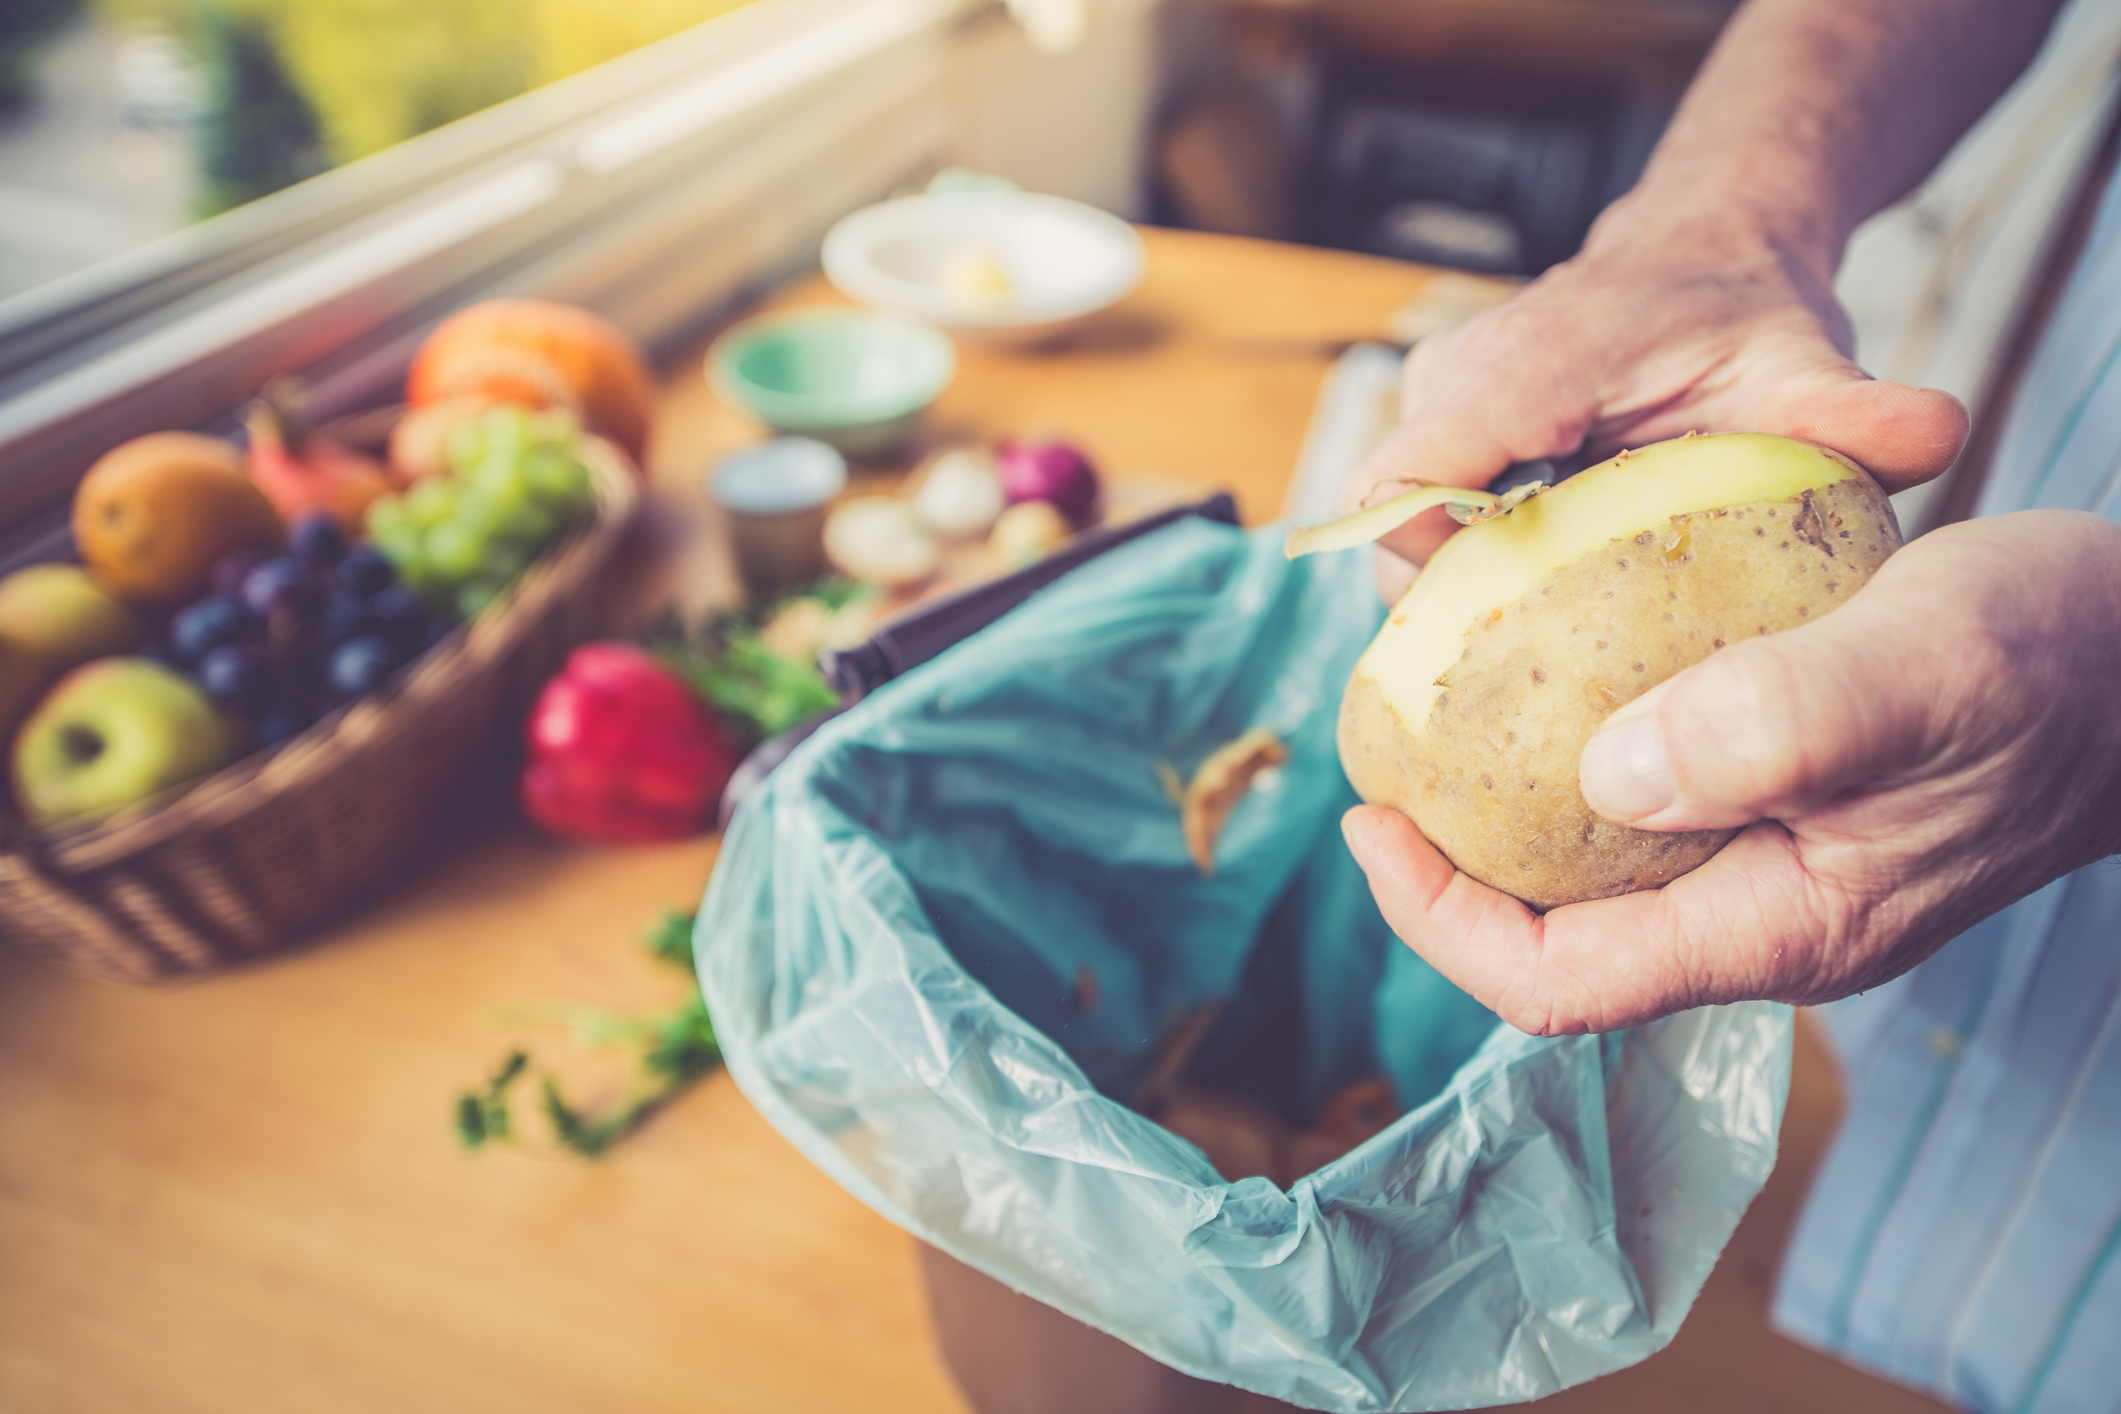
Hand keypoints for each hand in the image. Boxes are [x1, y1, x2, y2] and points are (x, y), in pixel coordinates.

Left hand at [1341, 512, 2120, 1033]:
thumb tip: (1607, 774)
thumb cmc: (2064, 662)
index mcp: (1779, 929)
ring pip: (1595, 866)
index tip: (1373, 823)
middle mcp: (1759, 914)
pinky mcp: (1781, 803)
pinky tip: (1547, 664)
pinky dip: (1576, 745)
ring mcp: (1771, 864)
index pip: (1563, 984)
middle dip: (1454, 863)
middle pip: (1558, 932)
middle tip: (1386, 758)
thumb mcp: (1922, 667)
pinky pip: (1647, 799)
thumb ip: (1776, 723)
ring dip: (1505, 801)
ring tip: (1437, 707)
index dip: (1443, 922)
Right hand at [1348, 201, 1969, 587]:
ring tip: (1554, 639)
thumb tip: (1934, 434)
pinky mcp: (1438, 426)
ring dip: (1470, 593)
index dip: (1425, 580)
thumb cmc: (1740, 314)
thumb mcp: (1806, 366)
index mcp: (1518, 371)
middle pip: (1394, 533)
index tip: (1506, 635)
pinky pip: (1421, 518)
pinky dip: (1473, 570)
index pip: (1400, 486)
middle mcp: (1453, 380)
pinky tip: (1548, 602)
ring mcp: (1436, 402)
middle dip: (1460, 614)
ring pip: (1403, 533)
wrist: (1703, 246)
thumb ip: (1857, 412)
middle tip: (1550, 665)